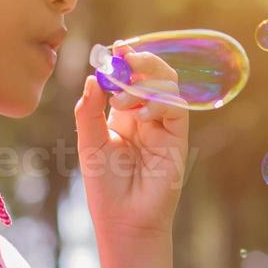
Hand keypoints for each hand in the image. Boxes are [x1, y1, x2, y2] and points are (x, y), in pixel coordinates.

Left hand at [74, 49, 189, 239]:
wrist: (124, 220)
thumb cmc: (105, 187)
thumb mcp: (90, 144)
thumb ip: (89, 111)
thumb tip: (94, 78)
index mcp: (123, 116)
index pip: (128, 78)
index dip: (124, 60)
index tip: (115, 48)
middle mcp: (146, 116)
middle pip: (152, 75)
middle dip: (140, 62)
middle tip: (124, 57)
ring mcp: (163, 126)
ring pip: (167, 86)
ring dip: (146, 80)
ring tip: (123, 96)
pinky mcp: (177, 138)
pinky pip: (176, 108)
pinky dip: (159, 102)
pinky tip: (141, 113)